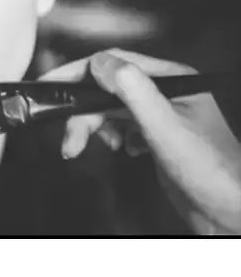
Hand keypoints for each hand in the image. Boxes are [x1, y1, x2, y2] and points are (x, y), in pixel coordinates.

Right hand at [39, 49, 240, 234]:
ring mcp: (162, 114)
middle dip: (85, 114)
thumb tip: (100, 63)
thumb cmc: (211, 172)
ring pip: (112, 108)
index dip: (80, 71)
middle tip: (71, 139)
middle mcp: (166, 91)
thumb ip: (133, 90)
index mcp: (172, 78)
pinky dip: (112, 137)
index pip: (115, 62)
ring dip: (95, 127)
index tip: (52, 82)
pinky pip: (121, 125)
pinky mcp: (157, 136)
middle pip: (108, 89)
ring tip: (88, 148)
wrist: (229, 214)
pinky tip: (123, 150)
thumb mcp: (165, 126)